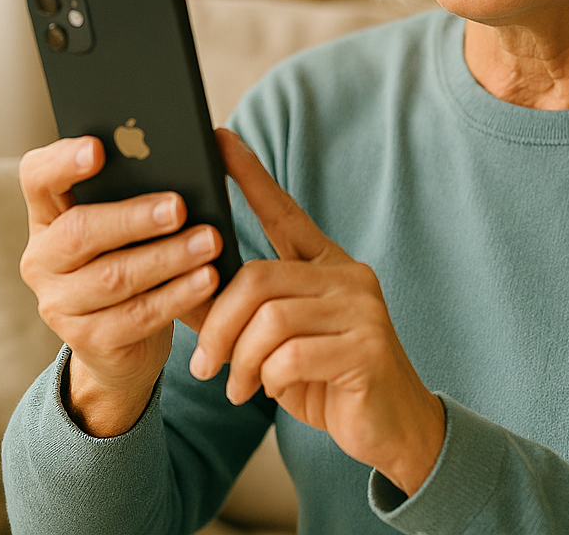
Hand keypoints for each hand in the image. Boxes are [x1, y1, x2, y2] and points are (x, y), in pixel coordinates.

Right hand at [18, 136, 223, 436]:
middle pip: (80, 230)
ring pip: (113, 277)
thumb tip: (182, 158)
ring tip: (209, 241)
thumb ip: (136, 192)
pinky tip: (207, 279)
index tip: (99, 149)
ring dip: (167, 257)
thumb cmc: (131, 259)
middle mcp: (42, 259)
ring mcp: (59, 304)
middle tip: (180, 207)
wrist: (125, 340)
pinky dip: (177, 295)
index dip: (63, 161)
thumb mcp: (128, 225)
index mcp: (48, 214)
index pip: (37, 177)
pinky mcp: (87, 341)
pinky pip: (136, 315)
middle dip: (134, 217)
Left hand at [194, 128, 445, 494]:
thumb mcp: (272, 344)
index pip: (283, 210)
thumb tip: (177, 283)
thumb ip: (233, 312)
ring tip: (237, 386)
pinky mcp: (367, 347)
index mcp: (325, 265)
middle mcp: (347, 275)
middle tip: (203, 365)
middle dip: (218, 324)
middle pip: (257, 279)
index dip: (250, 176)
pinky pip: (291, 354)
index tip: (219, 140)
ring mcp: (362, 309)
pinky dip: (267, 378)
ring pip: (270, 319)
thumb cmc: (326, 379)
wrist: (391, 428)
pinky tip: (269, 391)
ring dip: (241, 360)